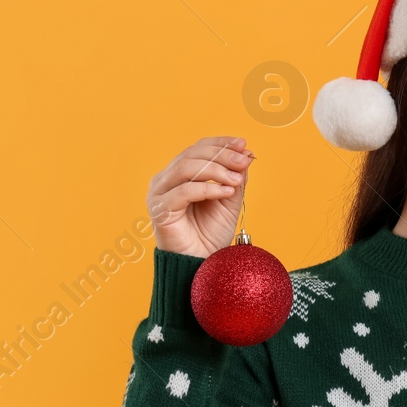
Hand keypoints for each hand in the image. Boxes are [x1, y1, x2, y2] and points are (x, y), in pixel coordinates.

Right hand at [147, 136, 255, 256]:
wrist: (202, 263)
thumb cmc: (211, 233)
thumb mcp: (229, 199)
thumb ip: (235, 176)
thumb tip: (246, 153)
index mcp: (179, 173)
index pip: (198, 148)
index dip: (221, 143)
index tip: (243, 144)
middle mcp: (165, 179)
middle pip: (193, 154)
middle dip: (222, 155)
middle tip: (244, 161)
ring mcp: (160, 193)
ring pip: (187, 168)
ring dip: (216, 170)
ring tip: (236, 180)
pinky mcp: (160, 209)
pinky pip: (184, 191)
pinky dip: (207, 188)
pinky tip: (226, 192)